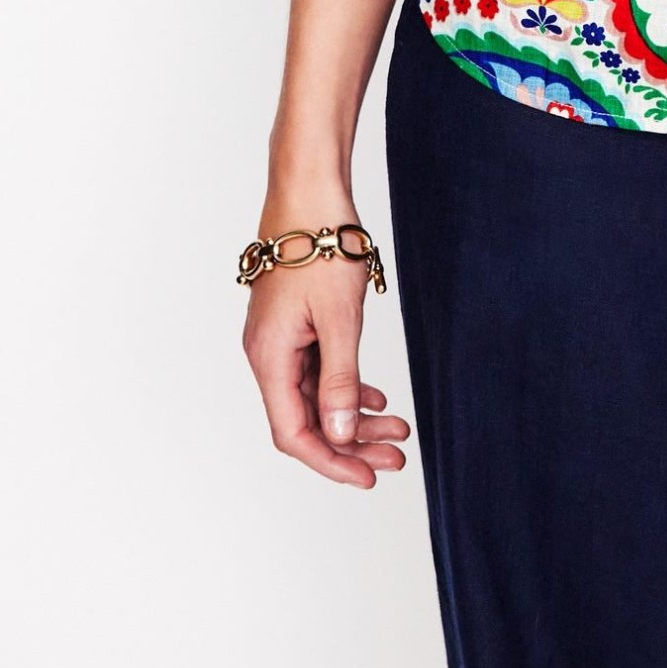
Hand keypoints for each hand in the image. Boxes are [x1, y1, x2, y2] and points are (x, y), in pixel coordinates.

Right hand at [242, 200, 410, 487]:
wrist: (310, 190)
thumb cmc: (319, 246)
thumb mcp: (339, 317)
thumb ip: (341, 379)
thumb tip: (342, 435)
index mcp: (269, 358)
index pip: (294, 432)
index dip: (331, 461)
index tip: (368, 477)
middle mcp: (268, 354)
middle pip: (307, 419)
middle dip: (351, 443)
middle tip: (397, 457)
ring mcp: (281, 339)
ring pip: (316, 395)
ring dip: (355, 417)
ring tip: (398, 430)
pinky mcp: (296, 323)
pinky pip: (319, 370)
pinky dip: (348, 386)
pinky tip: (377, 399)